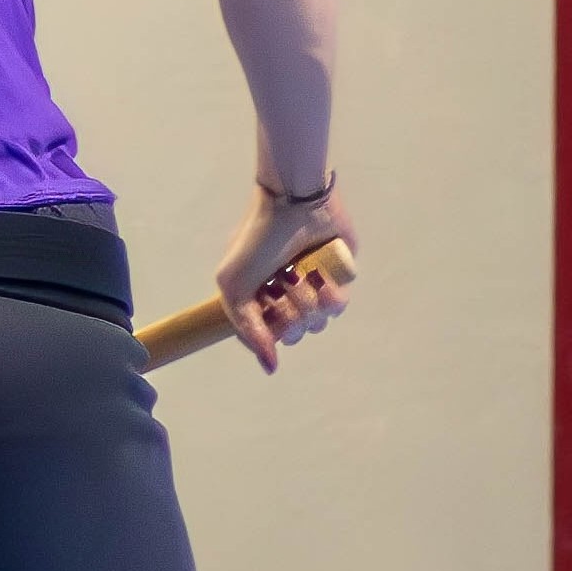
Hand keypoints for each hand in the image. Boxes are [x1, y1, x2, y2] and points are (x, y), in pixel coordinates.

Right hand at [215, 179, 355, 372]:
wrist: (294, 203)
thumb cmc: (257, 241)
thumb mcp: (233, 285)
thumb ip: (248, 330)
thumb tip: (270, 367)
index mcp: (256, 299)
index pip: (265, 336)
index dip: (269, 330)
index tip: (267, 308)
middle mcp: (284, 297)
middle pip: (294, 333)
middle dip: (290, 312)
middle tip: (284, 285)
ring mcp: (312, 288)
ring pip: (317, 323)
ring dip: (309, 300)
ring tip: (303, 274)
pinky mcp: (337, 278)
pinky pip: (338, 306)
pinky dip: (331, 292)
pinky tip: (321, 274)